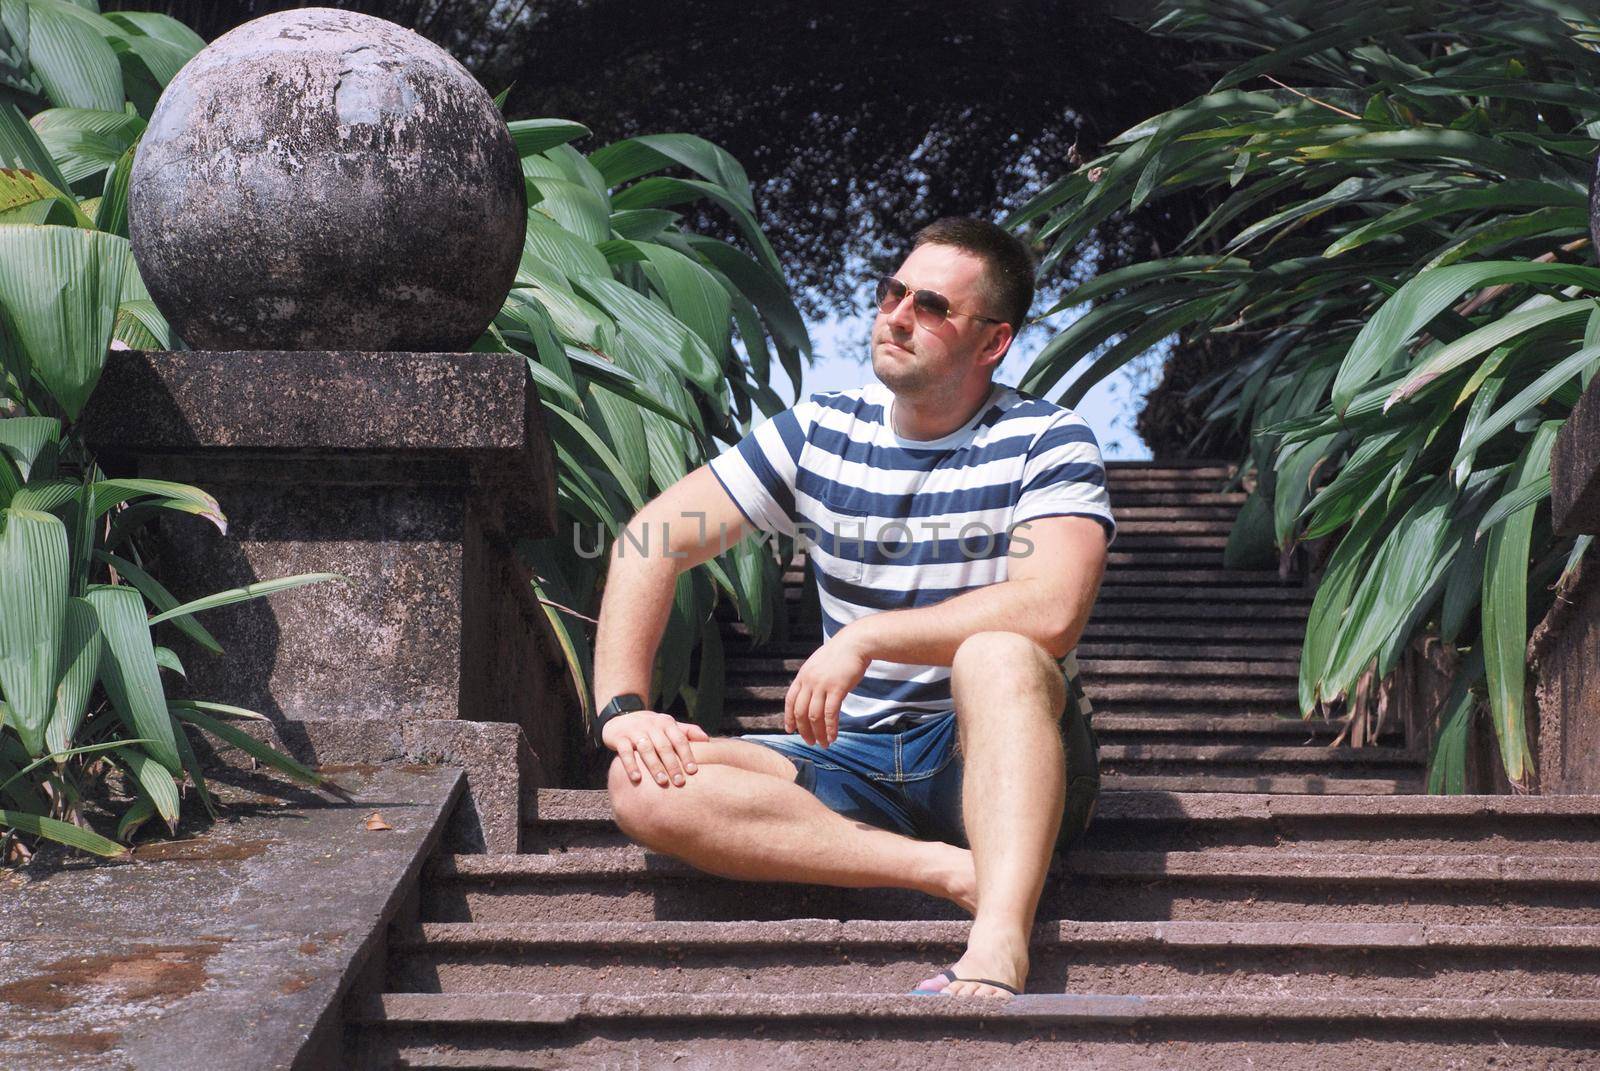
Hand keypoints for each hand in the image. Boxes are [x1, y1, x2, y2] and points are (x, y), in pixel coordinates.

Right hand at [602, 709, 709, 787]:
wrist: (620, 716)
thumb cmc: (650, 726)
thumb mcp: (667, 725)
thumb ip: (686, 731)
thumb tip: (707, 739)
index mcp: (666, 723)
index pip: (679, 739)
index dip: (687, 755)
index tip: (693, 771)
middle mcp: (651, 725)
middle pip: (664, 746)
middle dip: (672, 765)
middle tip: (680, 782)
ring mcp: (634, 731)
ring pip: (646, 749)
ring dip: (654, 766)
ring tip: (662, 782)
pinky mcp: (619, 738)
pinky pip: (625, 752)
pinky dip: (631, 765)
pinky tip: (637, 778)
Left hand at [784, 628, 871, 746]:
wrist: (855, 643)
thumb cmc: (840, 654)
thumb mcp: (818, 663)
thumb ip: (811, 678)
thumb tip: (809, 693)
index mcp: (803, 675)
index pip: (790, 700)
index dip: (789, 717)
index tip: (790, 730)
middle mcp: (809, 681)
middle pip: (800, 712)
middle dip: (804, 730)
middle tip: (810, 742)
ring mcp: (822, 685)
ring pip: (814, 716)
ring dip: (818, 733)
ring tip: (823, 744)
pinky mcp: (837, 689)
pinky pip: (830, 714)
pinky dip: (830, 728)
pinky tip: (833, 737)